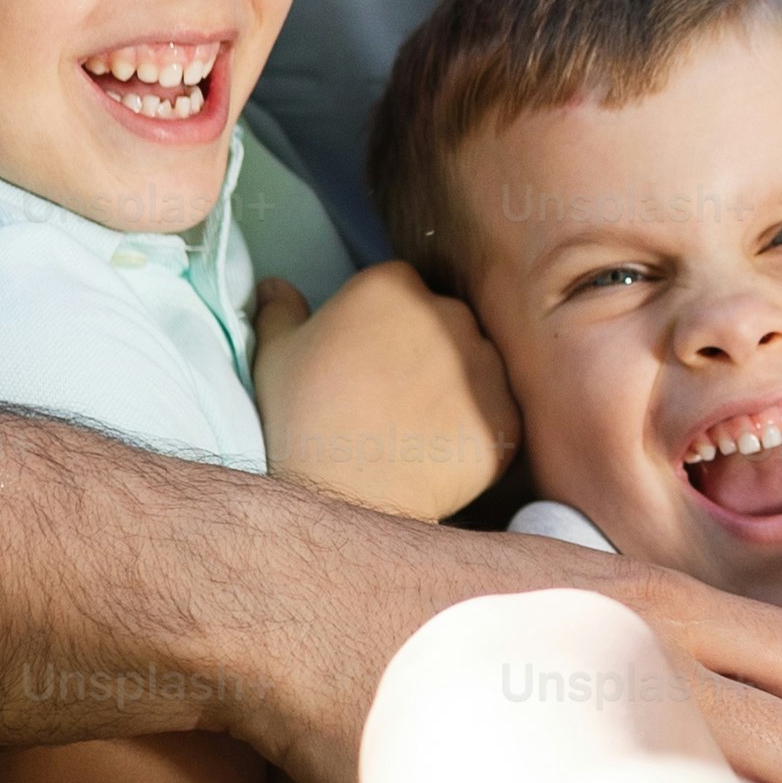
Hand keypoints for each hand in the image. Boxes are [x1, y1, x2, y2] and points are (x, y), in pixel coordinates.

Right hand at [254, 262, 517, 519]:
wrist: (346, 496)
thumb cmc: (302, 420)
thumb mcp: (274, 356)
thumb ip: (280, 310)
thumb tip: (275, 286)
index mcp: (391, 286)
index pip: (403, 290)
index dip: (386, 325)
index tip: (371, 356)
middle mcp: (447, 314)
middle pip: (447, 322)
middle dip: (428, 350)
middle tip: (395, 394)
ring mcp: (484, 365)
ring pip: (479, 366)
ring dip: (459, 387)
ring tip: (419, 426)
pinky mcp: (507, 415)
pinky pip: (499, 414)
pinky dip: (478, 430)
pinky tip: (441, 450)